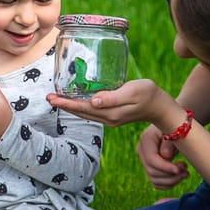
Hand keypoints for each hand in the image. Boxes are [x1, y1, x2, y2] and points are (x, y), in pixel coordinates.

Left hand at [46, 79, 174, 126]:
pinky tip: (76, 100)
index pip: (83, 108)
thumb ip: (112, 97)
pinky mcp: (113, 115)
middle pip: (81, 112)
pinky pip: (92, 112)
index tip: (52, 98)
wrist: (161, 107)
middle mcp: (108, 118)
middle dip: (64, 105)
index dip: (66, 103)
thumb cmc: (149, 94)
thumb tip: (93, 101)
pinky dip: (81, 106)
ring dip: (71, 106)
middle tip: (48, 97)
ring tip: (57, 99)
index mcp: (110, 113)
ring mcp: (110, 118)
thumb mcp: (132, 92)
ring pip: (85, 113)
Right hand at [136, 124, 189, 189]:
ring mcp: (144, 160)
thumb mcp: (174, 130)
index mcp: (146, 139)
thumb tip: (166, 156)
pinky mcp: (150, 166)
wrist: (174, 125)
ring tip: (185, 173)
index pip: (152, 159)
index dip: (165, 167)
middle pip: (152, 171)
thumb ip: (169, 142)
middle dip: (171, 175)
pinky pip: (156, 182)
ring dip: (171, 181)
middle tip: (186, 170)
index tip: (180, 169)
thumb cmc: (176, 126)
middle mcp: (142, 150)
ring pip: (154, 179)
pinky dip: (168, 184)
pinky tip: (178, 177)